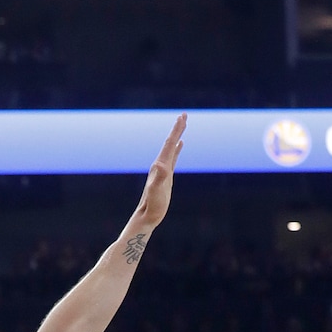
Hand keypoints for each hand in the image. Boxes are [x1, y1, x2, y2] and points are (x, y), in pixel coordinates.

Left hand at [134, 113, 186, 227]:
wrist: (147, 216)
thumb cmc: (152, 205)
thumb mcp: (157, 191)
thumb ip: (159, 178)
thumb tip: (161, 165)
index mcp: (159, 166)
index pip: (169, 144)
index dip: (176, 131)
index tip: (182, 117)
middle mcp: (160, 165)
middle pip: (170, 143)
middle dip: (177, 129)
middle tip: (184, 115)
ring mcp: (163, 170)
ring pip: (171, 149)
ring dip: (177, 136)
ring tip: (182, 125)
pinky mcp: (166, 177)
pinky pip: (173, 158)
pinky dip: (177, 149)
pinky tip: (180, 145)